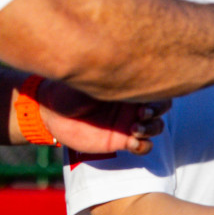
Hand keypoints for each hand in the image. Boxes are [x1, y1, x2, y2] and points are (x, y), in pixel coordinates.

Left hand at [34, 79, 167, 156]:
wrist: (51, 113)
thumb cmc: (69, 91)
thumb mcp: (88, 80)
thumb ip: (109, 78)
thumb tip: (126, 68)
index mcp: (128, 86)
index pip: (156, 87)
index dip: (158, 92)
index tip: (143, 97)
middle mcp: (133, 104)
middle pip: (161, 106)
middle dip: (156, 111)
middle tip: (141, 114)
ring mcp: (129, 123)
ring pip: (156, 126)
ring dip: (151, 129)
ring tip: (135, 130)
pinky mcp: (121, 141)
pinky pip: (143, 146)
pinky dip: (143, 146)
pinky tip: (133, 144)